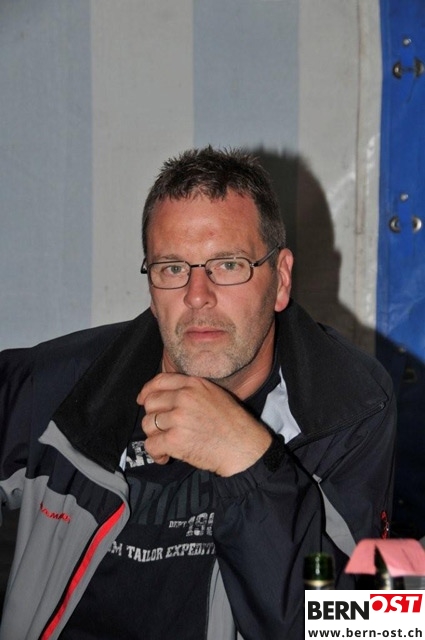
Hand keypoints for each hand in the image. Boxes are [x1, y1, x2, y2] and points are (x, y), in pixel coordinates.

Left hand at [137, 373, 271, 476]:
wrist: (243, 447)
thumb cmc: (232, 424)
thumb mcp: (214, 394)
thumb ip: (191, 390)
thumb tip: (166, 395)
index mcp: (193, 385)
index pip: (160, 380)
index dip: (147, 391)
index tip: (142, 399)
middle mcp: (184, 398)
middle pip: (150, 403)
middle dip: (153, 417)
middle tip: (163, 429)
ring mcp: (178, 418)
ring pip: (148, 424)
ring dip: (154, 436)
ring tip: (167, 444)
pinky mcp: (175, 440)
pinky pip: (151, 445)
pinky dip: (156, 454)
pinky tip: (166, 457)